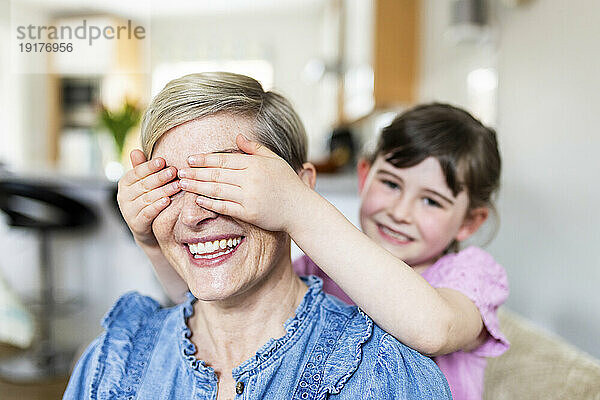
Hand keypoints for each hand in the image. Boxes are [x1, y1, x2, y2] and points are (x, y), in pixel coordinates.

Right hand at [117, 149, 180, 246]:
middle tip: (175, 171)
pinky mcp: (136, 224)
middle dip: (160, 177)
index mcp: (124, 183)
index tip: (163, 160)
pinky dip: (157, 206)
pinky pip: (147, 213)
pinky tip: (167, 200)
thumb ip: (141, 168)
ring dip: (163, 190)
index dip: (149, 167)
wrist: (147, 229)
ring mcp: (128, 211)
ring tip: (177, 185)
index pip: (136, 172)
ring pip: (147, 198)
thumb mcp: (144, 184)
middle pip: (143, 185)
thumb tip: (135, 150)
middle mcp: (123, 196)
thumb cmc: (147, 200)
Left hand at [178, 135, 313, 232]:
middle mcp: (251, 179)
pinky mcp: (249, 213)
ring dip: (197, 187)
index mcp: (255, 164)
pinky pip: (225, 207)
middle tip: (180, 172)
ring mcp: (249, 197)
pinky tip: (198, 200)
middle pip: (216, 174)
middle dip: (196, 172)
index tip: (190, 159)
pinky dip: (209, 203)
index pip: (224, 159)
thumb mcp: (274, 160)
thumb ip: (255, 148)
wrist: (300, 209)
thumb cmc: (288, 183)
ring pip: (217, 190)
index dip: (205, 159)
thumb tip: (237, 137)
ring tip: (183, 185)